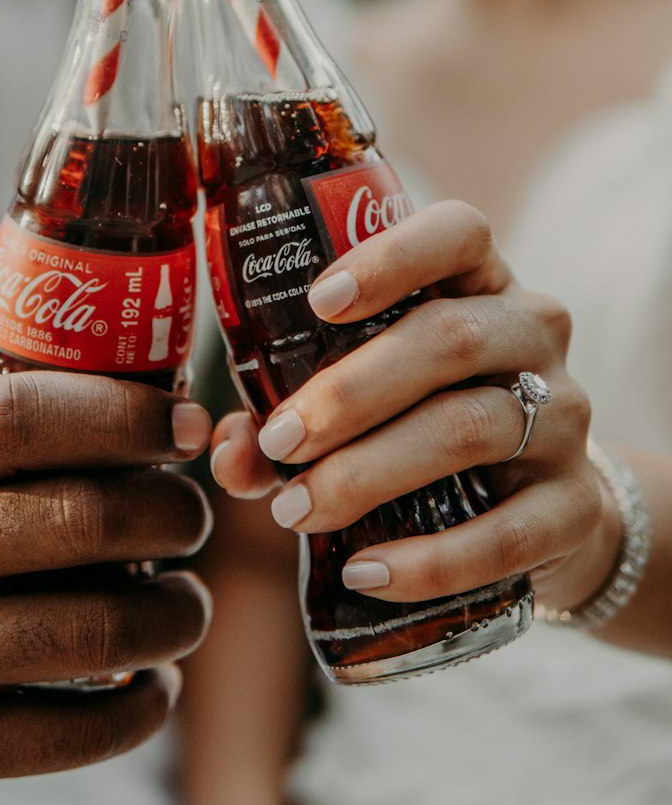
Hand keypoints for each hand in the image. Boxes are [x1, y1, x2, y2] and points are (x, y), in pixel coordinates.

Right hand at [0, 373, 212, 799]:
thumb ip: (12, 431)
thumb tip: (168, 420)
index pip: (17, 418)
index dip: (122, 416)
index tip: (185, 426)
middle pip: (80, 518)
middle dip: (172, 513)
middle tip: (192, 517)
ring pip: (98, 628)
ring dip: (177, 611)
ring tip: (185, 600)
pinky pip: (80, 732)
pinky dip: (147, 704)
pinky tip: (155, 677)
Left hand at [210, 201, 610, 607]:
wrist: (544, 511)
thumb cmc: (426, 424)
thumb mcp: (368, 398)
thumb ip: (289, 414)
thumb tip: (228, 449)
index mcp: (480, 282)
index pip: (458, 233)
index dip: (391, 258)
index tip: (318, 302)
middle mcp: (532, 334)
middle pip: (450, 339)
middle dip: (350, 392)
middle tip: (278, 440)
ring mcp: (565, 418)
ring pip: (468, 430)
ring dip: (369, 473)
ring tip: (296, 510)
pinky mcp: (576, 507)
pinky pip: (506, 534)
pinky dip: (428, 559)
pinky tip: (365, 572)